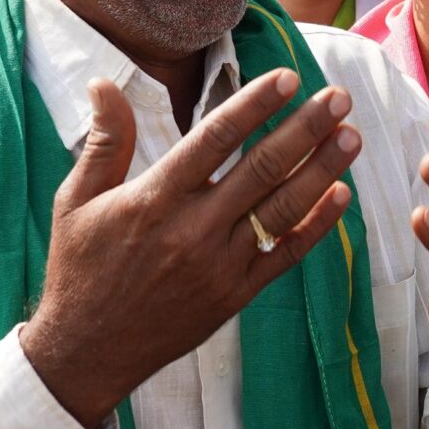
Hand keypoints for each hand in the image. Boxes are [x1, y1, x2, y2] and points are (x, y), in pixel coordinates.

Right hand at [20, 70, 360, 426]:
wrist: (87, 351)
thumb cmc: (80, 269)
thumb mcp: (76, 202)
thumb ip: (103, 143)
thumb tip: (104, 83)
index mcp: (152, 200)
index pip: (214, 140)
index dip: (254, 105)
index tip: (288, 77)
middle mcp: (191, 231)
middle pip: (260, 169)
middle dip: (304, 129)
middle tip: (338, 97)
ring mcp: (218, 266)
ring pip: (281, 210)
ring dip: (321, 171)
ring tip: (352, 136)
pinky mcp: (234, 296)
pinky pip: (284, 256)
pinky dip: (317, 226)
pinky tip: (341, 195)